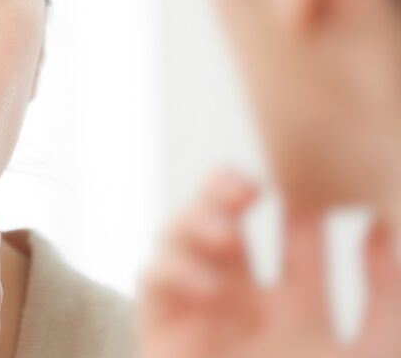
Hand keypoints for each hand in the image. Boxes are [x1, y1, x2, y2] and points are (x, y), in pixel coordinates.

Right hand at [141, 172, 400, 357]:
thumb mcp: (373, 354)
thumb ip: (385, 299)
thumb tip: (386, 230)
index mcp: (299, 312)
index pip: (297, 238)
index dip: (307, 208)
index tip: (326, 193)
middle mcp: (243, 306)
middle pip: (228, 222)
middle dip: (229, 193)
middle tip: (248, 188)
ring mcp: (199, 315)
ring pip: (183, 239)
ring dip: (197, 221)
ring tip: (226, 231)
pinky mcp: (161, 332)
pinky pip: (152, 280)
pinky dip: (173, 269)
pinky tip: (207, 284)